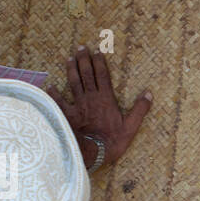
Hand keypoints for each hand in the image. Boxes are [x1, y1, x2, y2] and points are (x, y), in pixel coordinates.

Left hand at [47, 46, 151, 166]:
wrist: (93, 152)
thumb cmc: (112, 141)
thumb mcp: (131, 126)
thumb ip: (140, 109)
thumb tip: (149, 93)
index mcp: (106, 99)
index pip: (102, 76)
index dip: (99, 63)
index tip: (97, 52)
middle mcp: (91, 98)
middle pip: (86, 75)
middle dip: (84, 60)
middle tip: (81, 48)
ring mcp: (78, 105)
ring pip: (73, 83)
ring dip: (71, 70)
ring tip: (69, 58)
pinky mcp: (68, 115)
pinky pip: (60, 102)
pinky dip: (54, 94)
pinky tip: (50, 86)